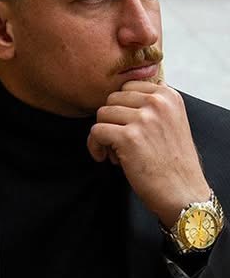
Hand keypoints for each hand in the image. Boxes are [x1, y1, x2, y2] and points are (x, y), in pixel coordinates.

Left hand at [88, 80, 211, 227]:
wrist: (182, 190)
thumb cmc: (171, 160)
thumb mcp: (170, 121)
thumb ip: (149, 105)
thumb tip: (118, 96)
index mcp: (168, 96)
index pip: (127, 87)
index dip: (121, 108)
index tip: (126, 126)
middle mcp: (157, 103)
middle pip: (111, 99)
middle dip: (111, 121)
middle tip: (120, 142)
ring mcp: (143, 119)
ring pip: (102, 114)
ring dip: (103, 135)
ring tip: (117, 152)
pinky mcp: (129, 137)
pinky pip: (96, 131)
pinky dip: (95, 146)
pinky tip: (106, 158)